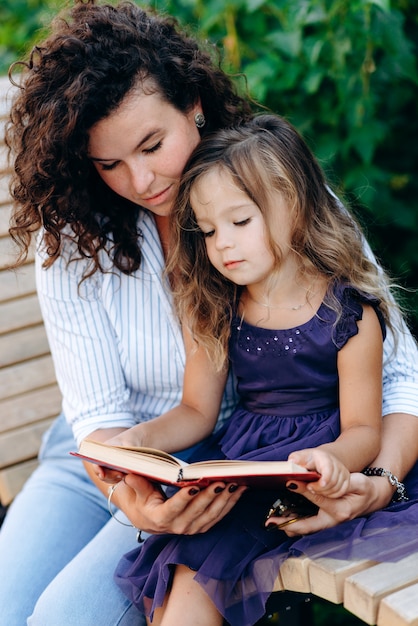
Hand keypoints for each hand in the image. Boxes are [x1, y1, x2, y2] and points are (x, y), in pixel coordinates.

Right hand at [115, 474, 246, 533]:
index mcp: (158, 519)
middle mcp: (175, 527)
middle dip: (210, 497)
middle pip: (196, 513)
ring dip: (224, 501)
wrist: (145, 515)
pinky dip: (230, 504)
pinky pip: (217, 516)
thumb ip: (136, 483)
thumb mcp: (135, 490)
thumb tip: (130, 474)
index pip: (173, 509)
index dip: (184, 499)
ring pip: (210, 516)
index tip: (194, 486)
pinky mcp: (201, 526)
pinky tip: (239, 490)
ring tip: (235, 484)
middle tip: (221, 482)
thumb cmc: (140, 497)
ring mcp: (190, 529)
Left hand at [276, 471, 391, 536]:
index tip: (290, 482)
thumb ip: (344, 482)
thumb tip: (321, 482)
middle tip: (271, 521)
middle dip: (289, 524)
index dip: (303, 490)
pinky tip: (284, 520)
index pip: (318, 499)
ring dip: (290, 526)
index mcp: (341, 510)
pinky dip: (296, 524)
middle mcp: (333, 520)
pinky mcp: (325, 521)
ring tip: (273, 522)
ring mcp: (329, 523)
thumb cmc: (365, 489)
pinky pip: (308, 525)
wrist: (371, 498)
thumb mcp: (359, 483)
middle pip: (308, 525)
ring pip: (306, 528)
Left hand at [288, 448, 349, 497]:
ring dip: (324, 493)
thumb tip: (291, 462)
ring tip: (314, 490)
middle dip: (319, 489)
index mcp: (325, 458)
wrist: (323, 457)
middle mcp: (337, 465)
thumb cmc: (310, 458)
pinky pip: (341, 491)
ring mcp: (343, 472)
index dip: (322, 481)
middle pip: (331, 482)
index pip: (328, 470)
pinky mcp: (346, 479)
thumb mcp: (301, 456)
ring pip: (336, 489)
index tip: (311, 487)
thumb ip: (296, 459)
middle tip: (309, 488)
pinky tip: (323, 492)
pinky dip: (331, 494)